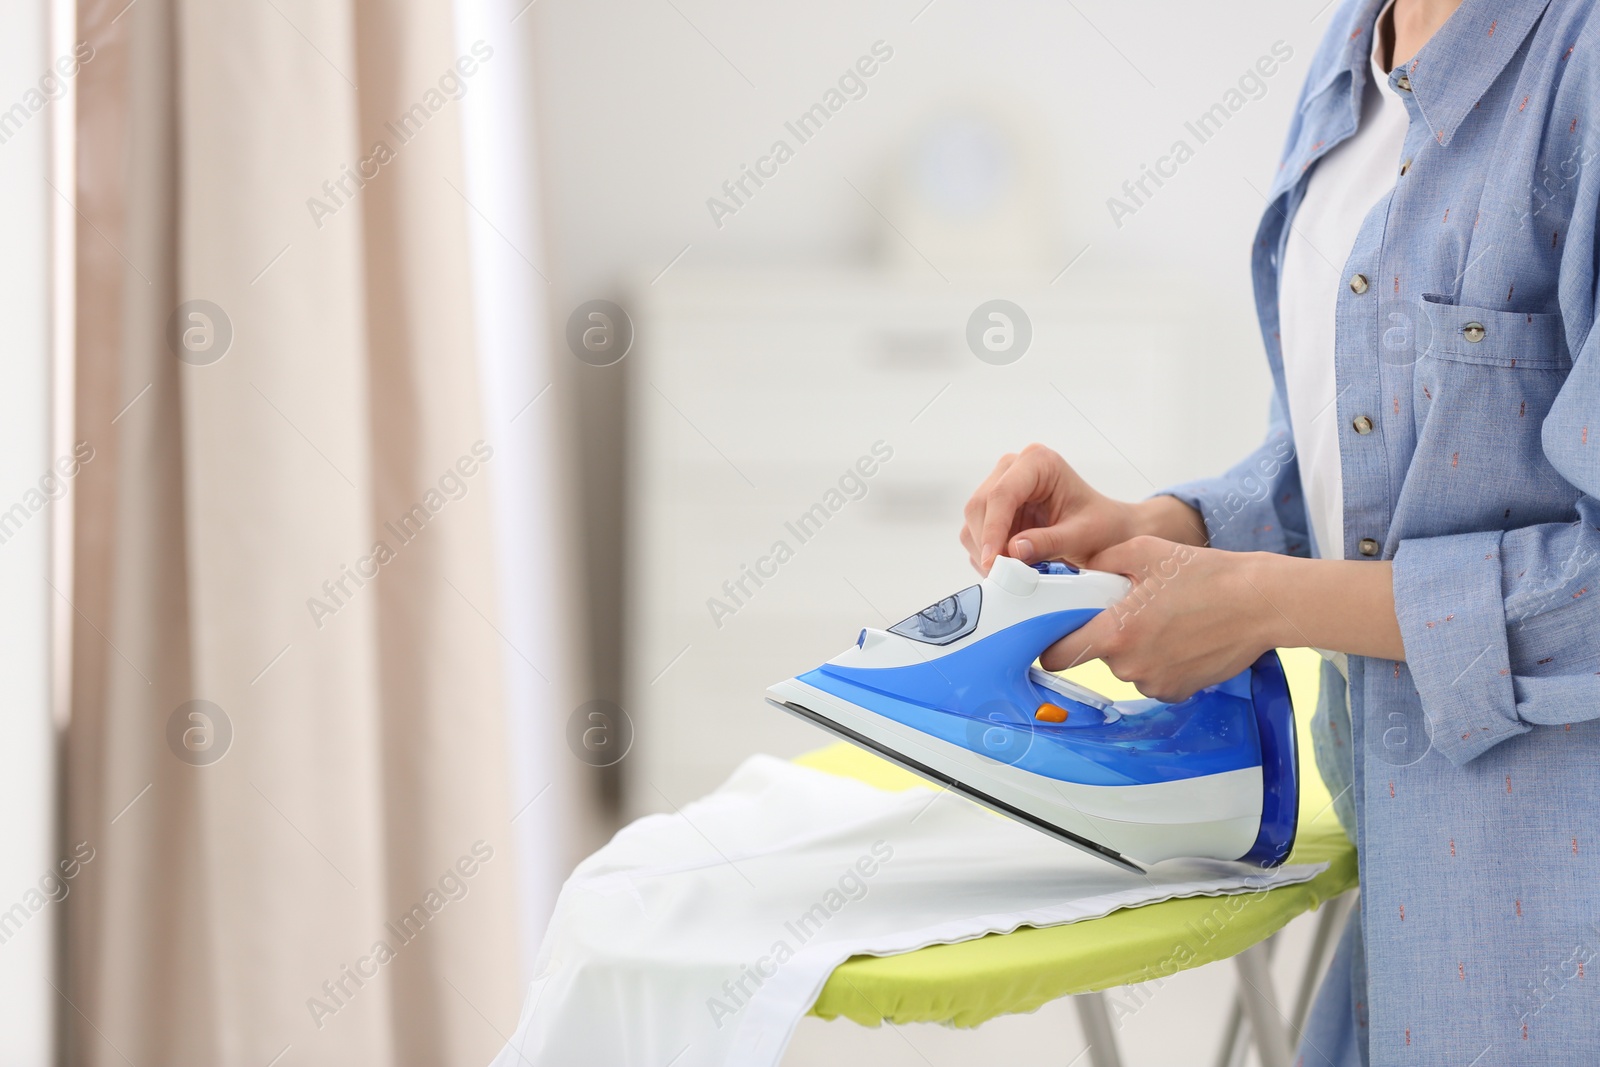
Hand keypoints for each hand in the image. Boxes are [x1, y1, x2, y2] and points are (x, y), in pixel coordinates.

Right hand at [960, 444, 1205, 574]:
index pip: (1002, 494)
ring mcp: (1001, 486)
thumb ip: (1049, 542)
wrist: (1109, 531)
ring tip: (1009, 574)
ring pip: (973, 521)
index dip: (993, 529)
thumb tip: (1013, 551)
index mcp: (1039, 462)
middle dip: (987, 543)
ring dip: (985, 551)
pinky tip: (1008, 567)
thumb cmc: (1102, 527)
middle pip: (980, 506)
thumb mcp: (1082, 536)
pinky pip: (976, 533)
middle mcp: (1014, 468)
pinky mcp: (995, 509)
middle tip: (1001, 576)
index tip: (993, 562)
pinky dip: (987, 554)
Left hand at [1041, 536, 1276, 702]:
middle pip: (1094, 656)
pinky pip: (1151, 678)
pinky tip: (1179, 638)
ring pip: (1125, 667)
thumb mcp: (1144, 550)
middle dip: (1103, 635)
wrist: (1259, 603)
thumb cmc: (1206, 575)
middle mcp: (1131, 666)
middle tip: (1129, 609)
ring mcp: (1155, 684)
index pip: (1057, 656)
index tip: (1055, 632)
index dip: (1050, 644)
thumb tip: (1076, 573)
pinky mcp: (1177, 692)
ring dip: (1133, 648)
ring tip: (1163, 620)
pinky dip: (1158, 661)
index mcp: (1116, 632)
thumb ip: (1100, 562)